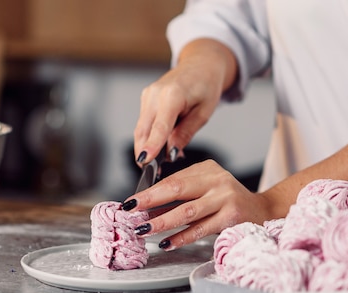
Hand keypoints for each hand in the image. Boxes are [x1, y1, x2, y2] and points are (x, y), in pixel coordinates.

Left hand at [123, 160, 274, 249]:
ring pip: (187, 211)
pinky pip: (201, 229)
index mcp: (208, 169)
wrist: (262, 211)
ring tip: (144, 229)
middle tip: (131, 210)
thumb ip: (184, 192)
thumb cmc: (229, 201)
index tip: (131, 201)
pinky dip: (182, 237)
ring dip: (162, 221)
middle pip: (177, 189)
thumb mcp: (208, 187)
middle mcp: (217, 180)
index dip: (150, 191)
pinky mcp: (231, 218)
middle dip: (150, 201)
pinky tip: (167, 242)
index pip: (173, 180)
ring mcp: (226, 198)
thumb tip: (148, 207)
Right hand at [133, 39, 237, 164]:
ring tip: (159, 163)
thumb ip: (185, 133)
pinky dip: (150, 137)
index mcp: (173, 95)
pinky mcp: (146, 99)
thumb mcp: (204, 113)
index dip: (151, 146)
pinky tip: (161, 147)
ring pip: (141, 129)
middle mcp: (155, 94)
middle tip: (153, 173)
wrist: (201, 64)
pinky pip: (145, 123)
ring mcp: (148, 95)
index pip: (159, 127)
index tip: (145, 162)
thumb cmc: (206, 86)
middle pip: (143, 130)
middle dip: (145, 153)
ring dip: (147, 147)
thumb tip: (170, 153)